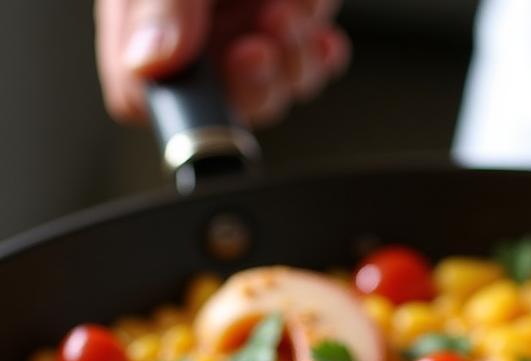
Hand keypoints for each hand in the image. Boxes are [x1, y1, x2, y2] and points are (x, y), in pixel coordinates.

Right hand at [96, 0, 348, 126]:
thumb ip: (159, 5)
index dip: (180, 108)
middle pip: (219, 106)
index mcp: (143, 11)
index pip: (141, 94)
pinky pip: (308, 65)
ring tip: (289, 13)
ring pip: (271, 91)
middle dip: (252, 83)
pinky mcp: (289, 20)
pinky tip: (315, 25)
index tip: (212, 79)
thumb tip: (150, 63)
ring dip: (291, 63)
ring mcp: (242, 25)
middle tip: (261, 47)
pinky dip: (318, 53)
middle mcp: (193, 26)